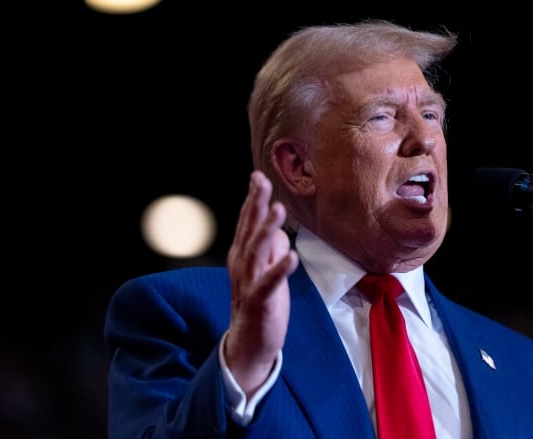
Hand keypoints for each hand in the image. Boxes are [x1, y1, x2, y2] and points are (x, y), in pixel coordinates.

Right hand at [223, 170, 298, 395]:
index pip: (247, 222)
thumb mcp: (266, 272)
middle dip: (255, 205)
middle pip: (248, 230)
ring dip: (266, 230)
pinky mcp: (259, 301)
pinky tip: (291, 256)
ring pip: (256, 251)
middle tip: (262, 181)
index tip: (258, 176)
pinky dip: (279, 269)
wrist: (249, 344)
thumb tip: (278, 233)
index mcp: (243, 255)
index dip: (253, 199)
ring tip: (278, 210)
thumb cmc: (260, 304)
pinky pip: (269, 283)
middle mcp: (242, 265)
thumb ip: (270, 251)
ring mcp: (249, 283)